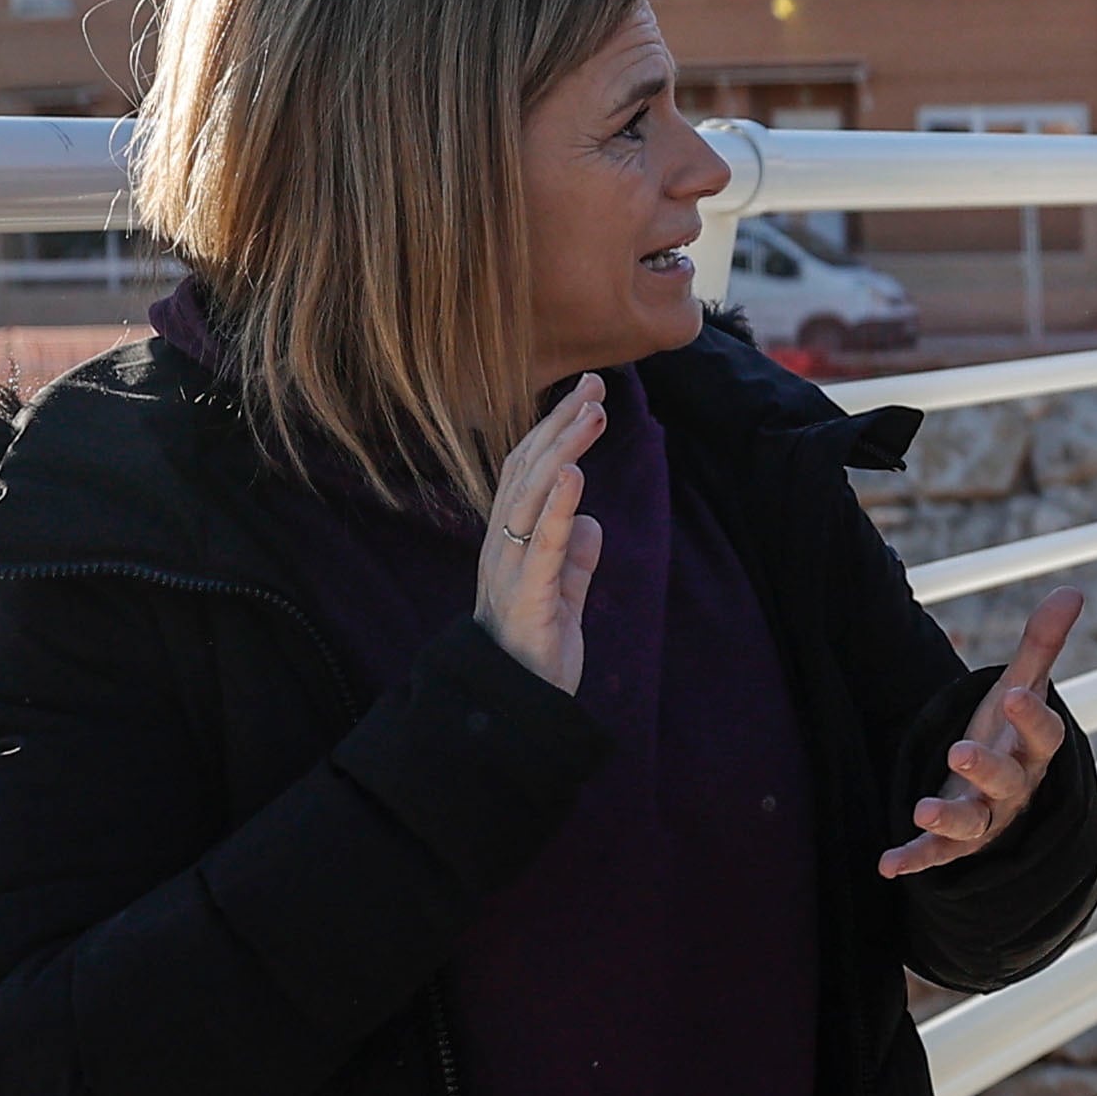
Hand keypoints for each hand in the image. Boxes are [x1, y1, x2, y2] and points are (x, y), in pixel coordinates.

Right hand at [474, 375, 606, 694]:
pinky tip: (574, 474)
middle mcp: (503, 547)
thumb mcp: (563, 595)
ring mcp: (511, 570)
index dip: (553, 430)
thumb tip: (591, 522)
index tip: (586, 395)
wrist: (517, 710)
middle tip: (593, 386)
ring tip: (591, 414)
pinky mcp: (529, 598)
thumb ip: (574, 559)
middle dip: (561, 425)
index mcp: (510, 544)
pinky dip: (558, 507)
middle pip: (528, 471)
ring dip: (563, 450)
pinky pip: (543, 546)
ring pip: (533, 497)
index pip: (527, 472)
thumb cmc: (536, 652)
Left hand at [879, 586, 1079, 878]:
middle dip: (985, 768)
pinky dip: (914, 859)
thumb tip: (1072, 590)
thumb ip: (1041, 647)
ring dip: (948, 818)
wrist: (993, 793)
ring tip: (920, 809)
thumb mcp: (1019, 690)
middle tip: (957, 750)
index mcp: (1032, 750)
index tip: (1016, 693)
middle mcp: (1013, 789)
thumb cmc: (1007, 734)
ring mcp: (985, 819)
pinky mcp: (954, 844)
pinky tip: (887, 864)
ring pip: (974, 824)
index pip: (1044, 736)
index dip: (1032, 717)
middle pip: (1007, 782)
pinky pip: (937, 855)